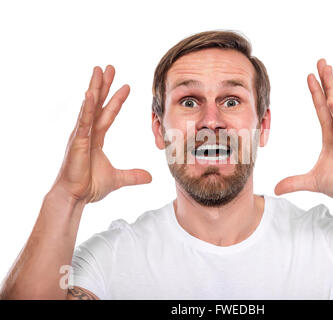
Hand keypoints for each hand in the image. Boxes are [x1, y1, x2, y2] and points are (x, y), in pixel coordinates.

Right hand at [50, 66, 151, 203]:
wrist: (75, 197)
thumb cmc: (89, 186)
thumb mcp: (118, 178)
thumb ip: (134, 175)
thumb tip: (150, 177)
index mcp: (95, 138)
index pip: (108, 114)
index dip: (116, 100)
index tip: (126, 85)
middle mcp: (87, 133)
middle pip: (97, 104)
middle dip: (103, 85)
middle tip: (108, 67)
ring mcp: (81, 135)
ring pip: (90, 107)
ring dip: (94, 88)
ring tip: (98, 70)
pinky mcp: (77, 142)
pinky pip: (83, 122)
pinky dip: (87, 108)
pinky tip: (90, 94)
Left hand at [275, 59, 332, 199]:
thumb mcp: (312, 181)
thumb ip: (294, 182)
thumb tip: (276, 188)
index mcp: (331, 135)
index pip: (321, 108)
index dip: (316, 92)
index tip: (310, 76)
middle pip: (331, 100)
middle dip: (326, 81)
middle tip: (321, 62)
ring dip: (332, 88)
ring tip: (326, 70)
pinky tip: (331, 99)